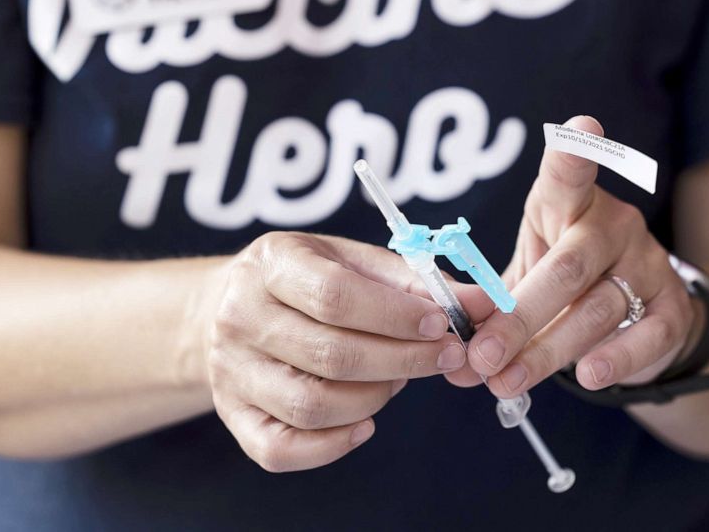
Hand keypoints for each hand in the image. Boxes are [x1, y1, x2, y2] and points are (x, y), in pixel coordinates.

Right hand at [205, 232, 492, 471]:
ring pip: (311, 405)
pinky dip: (331, 446)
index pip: (335, 296)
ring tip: (398, 380)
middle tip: (444, 356)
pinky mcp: (234, 415)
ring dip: (374, 398)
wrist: (227, 306)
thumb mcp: (350, 259)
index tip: (442, 323)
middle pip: (330, 354)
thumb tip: (481, 303)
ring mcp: (232, 371)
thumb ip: (413, 281)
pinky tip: (365, 424)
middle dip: (402, 360)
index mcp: (271, 265)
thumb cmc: (304, 279)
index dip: (396, 316)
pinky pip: (281, 449)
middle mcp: (241, 318)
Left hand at [447, 116, 697, 398]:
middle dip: (518, 317)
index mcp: (566, 203)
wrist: (635, 311)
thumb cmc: (562, 281)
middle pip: (566, 268)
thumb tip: (453, 358)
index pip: (568, 173)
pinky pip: (647, 334)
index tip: (580, 130)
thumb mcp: (522, 277)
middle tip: (481, 355)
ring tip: (504, 381)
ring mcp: (645, 262)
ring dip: (547, 351)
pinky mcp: (672, 304)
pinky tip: (586, 377)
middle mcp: (611, 224)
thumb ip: (489, 310)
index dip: (573, 154)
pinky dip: (614, 358)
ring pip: (597, 309)